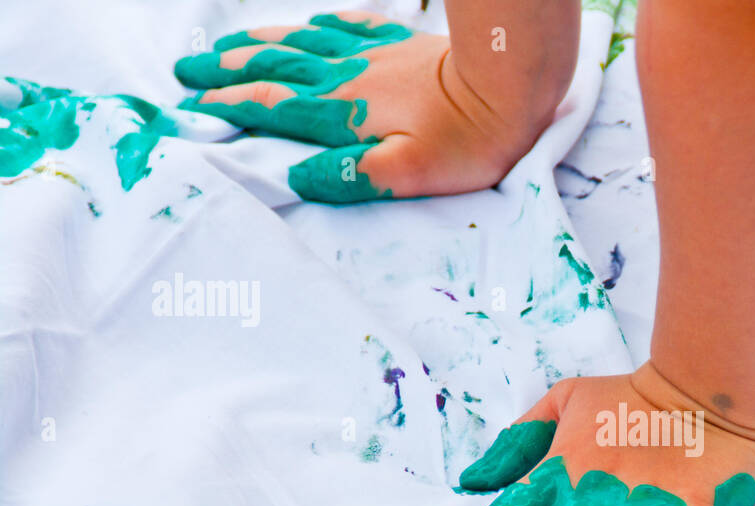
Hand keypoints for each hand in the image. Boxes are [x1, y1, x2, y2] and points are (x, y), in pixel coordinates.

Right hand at [173, 11, 549, 201]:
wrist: (510, 84)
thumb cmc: (466, 140)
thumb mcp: (410, 173)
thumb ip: (352, 177)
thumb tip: (299, 178)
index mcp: (344, 113)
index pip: (273, 108)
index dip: (230, 108)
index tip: (193, 110)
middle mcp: (348, 78)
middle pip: (275, 68)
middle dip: (228, 71)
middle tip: (187, 69)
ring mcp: (373, 55)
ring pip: (302, 43)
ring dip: (259, 44)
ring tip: (227, 45)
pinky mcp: (401, 43)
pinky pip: (347, 25)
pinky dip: (319, 24)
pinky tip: (311, 22)